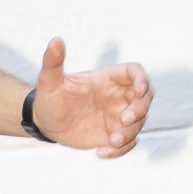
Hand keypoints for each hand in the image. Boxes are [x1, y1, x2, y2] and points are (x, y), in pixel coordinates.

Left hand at [30, 36, 151, 158]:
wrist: (47, 123)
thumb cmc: (49, 97)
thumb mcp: (49, 81)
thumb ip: (53, 62)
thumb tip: (55, 40)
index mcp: (108, 79)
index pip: (135, 72)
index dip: (142, 79)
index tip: (139, 90)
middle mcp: (118, 96)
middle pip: (146, 97)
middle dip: (141, 108)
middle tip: (124, 120)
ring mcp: (118, 116)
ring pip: (140, 123)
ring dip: (129, 133)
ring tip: (110, 141)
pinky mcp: (114, 134)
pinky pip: (128, 143)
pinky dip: (121, 150)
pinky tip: (101, 153)